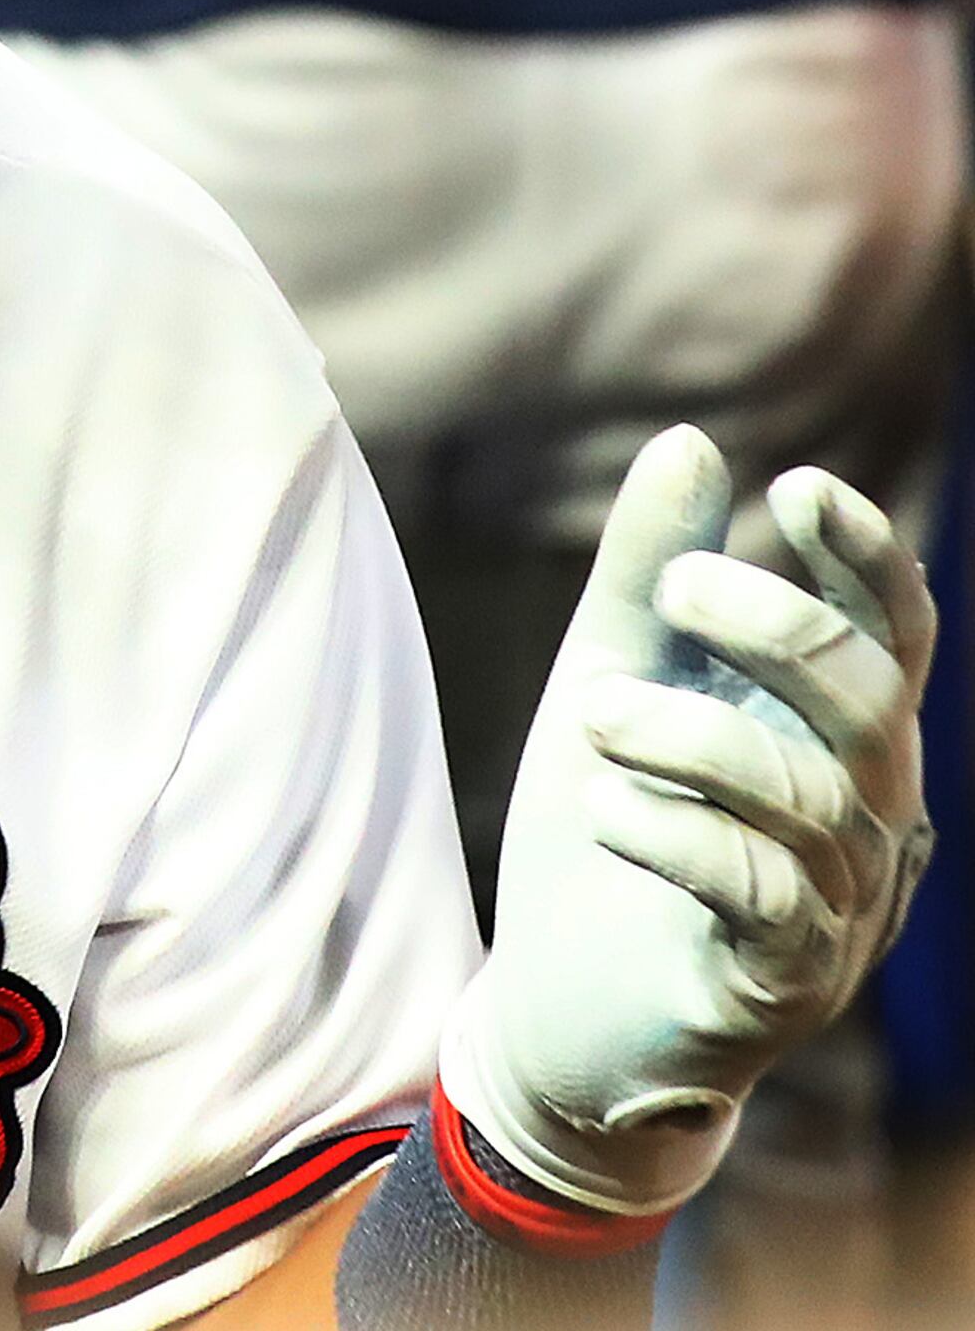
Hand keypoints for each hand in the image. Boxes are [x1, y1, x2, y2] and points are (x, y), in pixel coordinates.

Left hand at [442, 426, 934, 1217]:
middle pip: (865, 699)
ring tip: (594, 716)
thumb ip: (644, 574)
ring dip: (691, 736)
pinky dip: (677, 834)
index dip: (866, 560)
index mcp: (837, 738)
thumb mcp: (610, 678)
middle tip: (672, 591)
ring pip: (807, 794)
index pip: (892, 637)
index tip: (797, 488)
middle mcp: (866, 819)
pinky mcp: (784, 984)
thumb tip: (691, 440)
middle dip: (772, 627)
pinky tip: (605, 809)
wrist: (556, 1008)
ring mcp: (841, 909)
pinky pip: (764, 892)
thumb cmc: (605, 828)